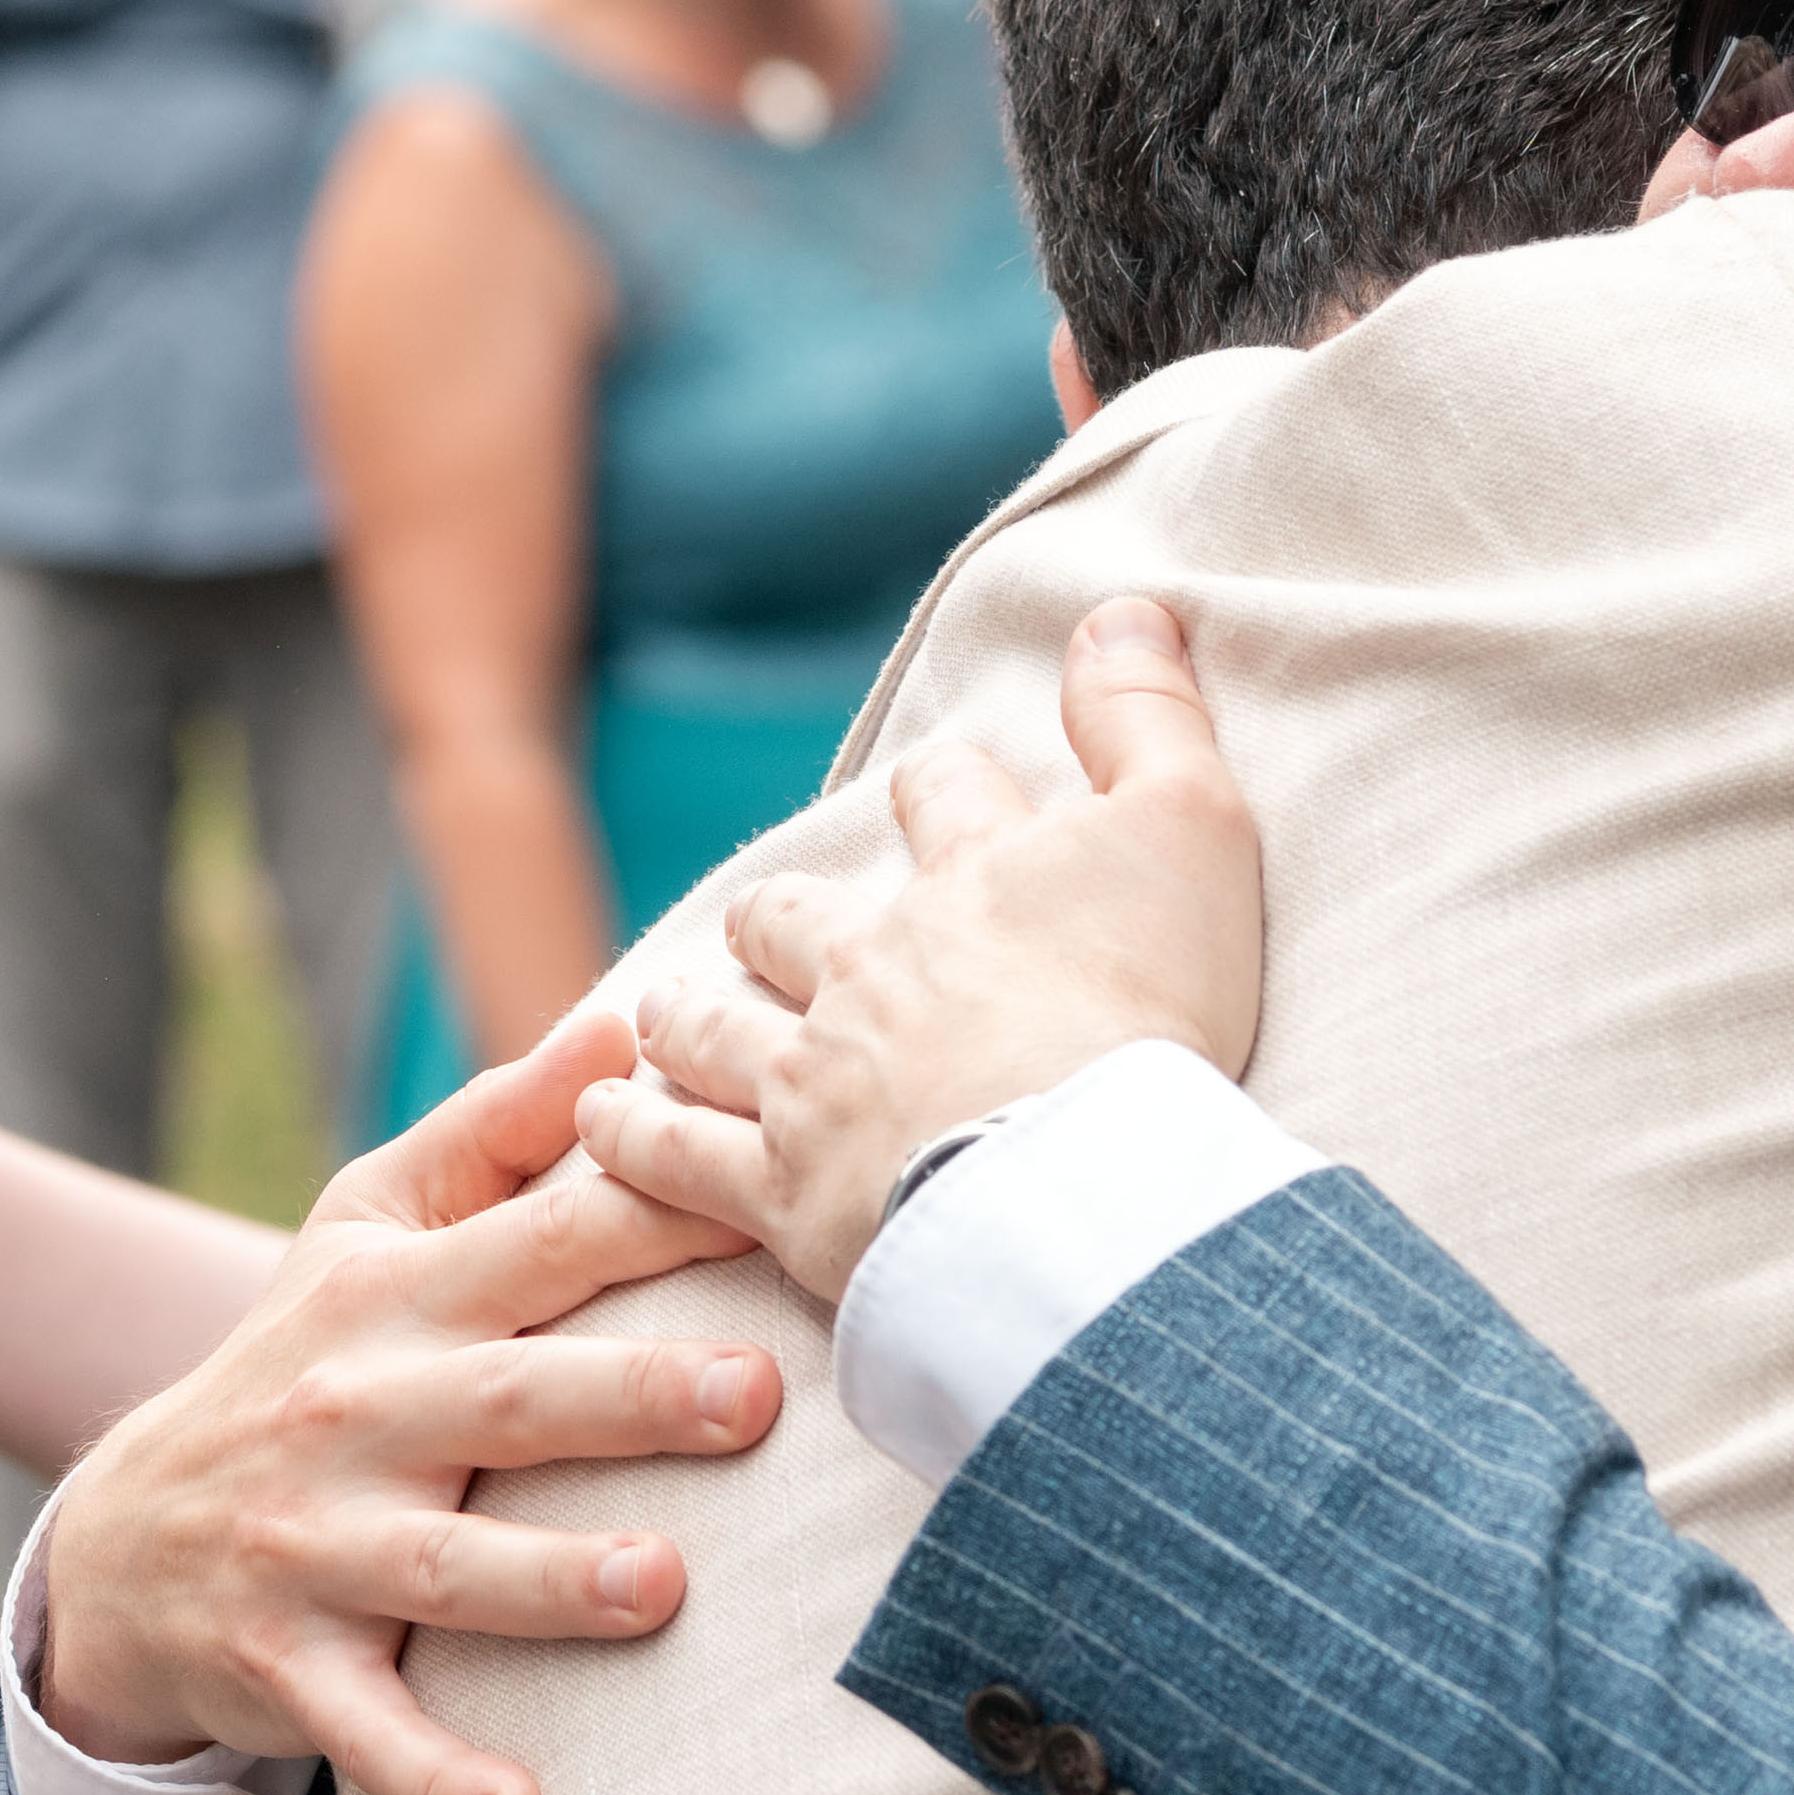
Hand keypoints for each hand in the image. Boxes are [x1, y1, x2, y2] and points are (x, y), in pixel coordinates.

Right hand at [28, 999, 783, 1794]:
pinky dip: (440, 1783)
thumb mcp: (371, 1229)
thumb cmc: (310, 1361)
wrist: (124, 1541)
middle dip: (629, 1397)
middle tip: (756, 1394)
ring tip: (658, 1591)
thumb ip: (504, 1132)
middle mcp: (360, 1414)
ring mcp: (319, 1547)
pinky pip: (372, 1734)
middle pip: (512, 1400)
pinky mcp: (291, 1669)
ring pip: (448, 1570)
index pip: (550, 1242)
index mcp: (403, 1299)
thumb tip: (629, 1024)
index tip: (778, 1197)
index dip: (660, 1214)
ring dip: (552, 1583)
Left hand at [590, 598, 1264, 1304]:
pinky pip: (676, 1155)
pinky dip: (636, 1132)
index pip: (945, 801)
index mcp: (971, 882)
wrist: (1077, 1178)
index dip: (946, 793)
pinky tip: (604, 1115)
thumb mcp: (1189, 830)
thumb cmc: (1148, 1005)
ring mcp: (812, 1079)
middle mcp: (870, 966)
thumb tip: (1126, 604)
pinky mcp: (781, 1190)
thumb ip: (1151, 716)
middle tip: (774, 926)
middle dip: (782, 916)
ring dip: (691, 1015)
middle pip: (797, 917)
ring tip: (673, 1012)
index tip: (945, 798)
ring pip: (716, 1028)